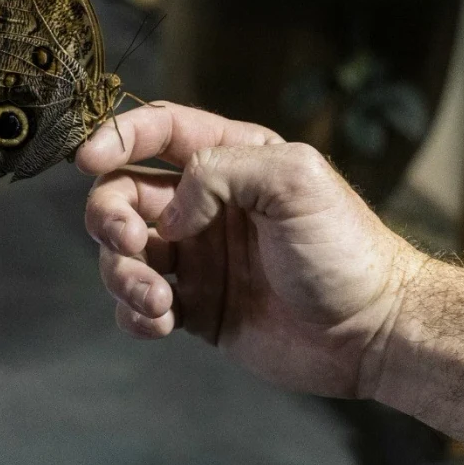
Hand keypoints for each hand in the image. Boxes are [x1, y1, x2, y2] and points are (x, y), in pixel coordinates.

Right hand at [77, 103, 424, 398]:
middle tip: (132, 243)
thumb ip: (221, 171)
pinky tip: (163, 321)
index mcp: (232, 161)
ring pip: (122, 254)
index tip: (89, 160)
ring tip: (158, 300)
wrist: (374, 332)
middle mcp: (207, 206)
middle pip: (123, 194)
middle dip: (108, 217)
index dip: (117, 138)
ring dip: (123, 274)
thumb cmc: (347, 249)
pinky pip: (138, 307)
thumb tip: (170, 211)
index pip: (158, 132)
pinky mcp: (197, 310)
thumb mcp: (295, 181)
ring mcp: (198, 259)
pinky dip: (134, 315)